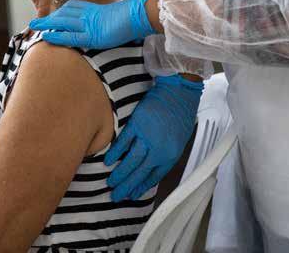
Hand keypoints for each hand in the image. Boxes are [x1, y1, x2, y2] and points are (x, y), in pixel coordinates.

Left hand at [29, 0, 160, 49]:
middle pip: (64, 13)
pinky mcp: (92, 35)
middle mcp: (90, 15)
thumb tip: (114, 25)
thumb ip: (111, 21)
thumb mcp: (120, 18)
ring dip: (46, 24)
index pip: (73, 8)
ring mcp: (90, 24)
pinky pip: (70, 36)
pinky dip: (57, 36)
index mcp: (96, 10)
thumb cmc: (135, 17)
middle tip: (34, 22)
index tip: (50, 16)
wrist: (141, 15)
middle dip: (48, 18)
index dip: (60, 12)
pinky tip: (46, 37)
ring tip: (33, 27)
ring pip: (63, 22)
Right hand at [105, 74, 202, 200]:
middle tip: (116, 195)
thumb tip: (150, 168)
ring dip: (120, 173)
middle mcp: (158, 149)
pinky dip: (115, 152)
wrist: (179, 93)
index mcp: (170, 155)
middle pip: (139, 173)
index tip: (131, 194)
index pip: (153, 177)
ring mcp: (147, 136)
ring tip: (111, 182)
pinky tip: (109, 160)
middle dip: (127, 186)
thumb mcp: (178, 141)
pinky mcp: (137, 123)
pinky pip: (124, 142)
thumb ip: (165, 155)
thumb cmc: (180, 115)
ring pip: (131, 161)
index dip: (140, 187)